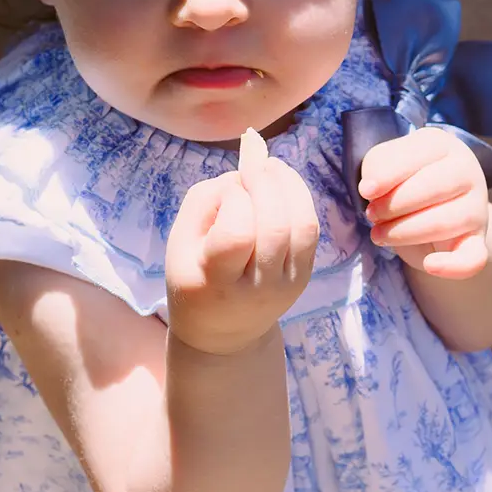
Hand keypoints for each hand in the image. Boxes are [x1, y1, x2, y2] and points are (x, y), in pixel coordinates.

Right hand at [166, 132, 319, 355]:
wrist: (223, 331)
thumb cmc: (194, 276)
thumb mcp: (181, 239)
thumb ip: (208, 196)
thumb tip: (250, 159)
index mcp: (216, 282)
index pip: (237, 234)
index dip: (234, 199)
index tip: (225, 192)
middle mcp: (256, 289)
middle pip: (274, 226)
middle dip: (265, 183)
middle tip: (252, 165)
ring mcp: (286, 285)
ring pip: (301, 226)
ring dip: (289, 185)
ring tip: (270, 168)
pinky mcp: (304, 277)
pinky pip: (311, 230)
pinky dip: (300, 198)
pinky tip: (283, 184)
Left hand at [360, 127, 488, 279]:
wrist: (434, 208)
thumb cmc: (405, 181)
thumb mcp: (389, 164)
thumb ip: (378, 165)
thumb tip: (371, 188)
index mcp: (443, 144)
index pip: (419, 155)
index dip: (388, 174)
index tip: (366, 191)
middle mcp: (467, 170)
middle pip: (433, 187)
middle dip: (394, 205)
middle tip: (372, 215)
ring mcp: (476, 206)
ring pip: (444, 222)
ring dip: (403, 232)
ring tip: (379, 234)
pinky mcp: (478, 240)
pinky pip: (474, 258)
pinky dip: (453, 266)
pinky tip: (429, 265)